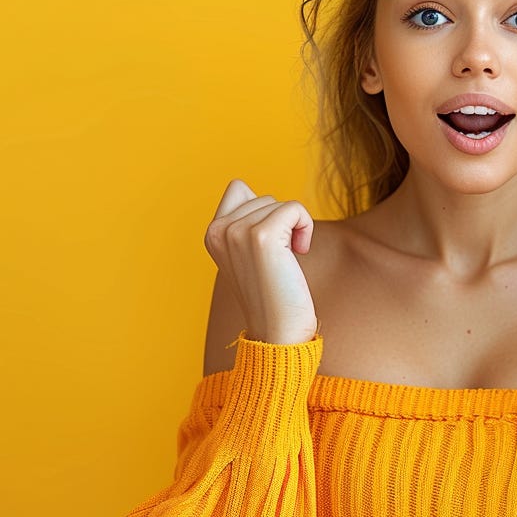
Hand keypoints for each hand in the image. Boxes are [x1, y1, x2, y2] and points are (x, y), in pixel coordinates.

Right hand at [203, 179, 317, 344]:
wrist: (277, 332)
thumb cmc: (271, 293)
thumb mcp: (247, 253)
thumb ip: (241, 219)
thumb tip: (241, 184)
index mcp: (211, 233)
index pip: (239, 190)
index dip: (263, 215)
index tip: (265, 250)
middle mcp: (218, 230)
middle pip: (265, 197)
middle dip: (280, 224)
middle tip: (278, 261)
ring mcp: (237, 232)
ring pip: (280, 204)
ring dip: (294, 229)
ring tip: (287, 261)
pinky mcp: (261, 237)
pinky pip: (295, 208)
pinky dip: (305, 227)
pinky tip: (299, 253)